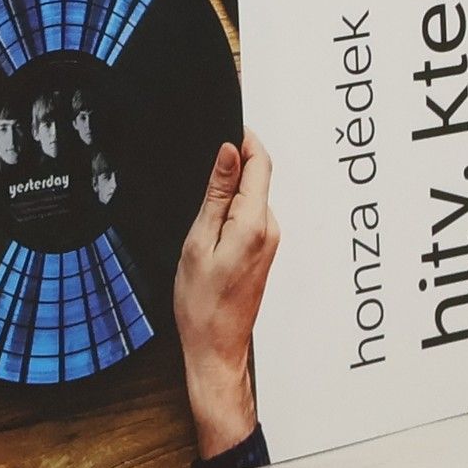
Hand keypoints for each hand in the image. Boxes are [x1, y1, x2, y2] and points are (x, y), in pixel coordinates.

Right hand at [173, 128, 279, 460]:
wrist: (216, 348)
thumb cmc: (201, 303)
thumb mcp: (198, 240)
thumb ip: (216, 194)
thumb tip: (227, 153)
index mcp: (254, 223)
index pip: (259, 162)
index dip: (245, 137)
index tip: (227, 119)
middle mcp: (270, 228)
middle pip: (258, 175)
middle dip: (234, 161)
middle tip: (203, 160)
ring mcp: (270, 240)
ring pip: (253, 194)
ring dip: (232, 186)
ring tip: (200, 202)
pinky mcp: (264, 250)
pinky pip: (251, 213)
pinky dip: (233, 206)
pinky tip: (209, 222)